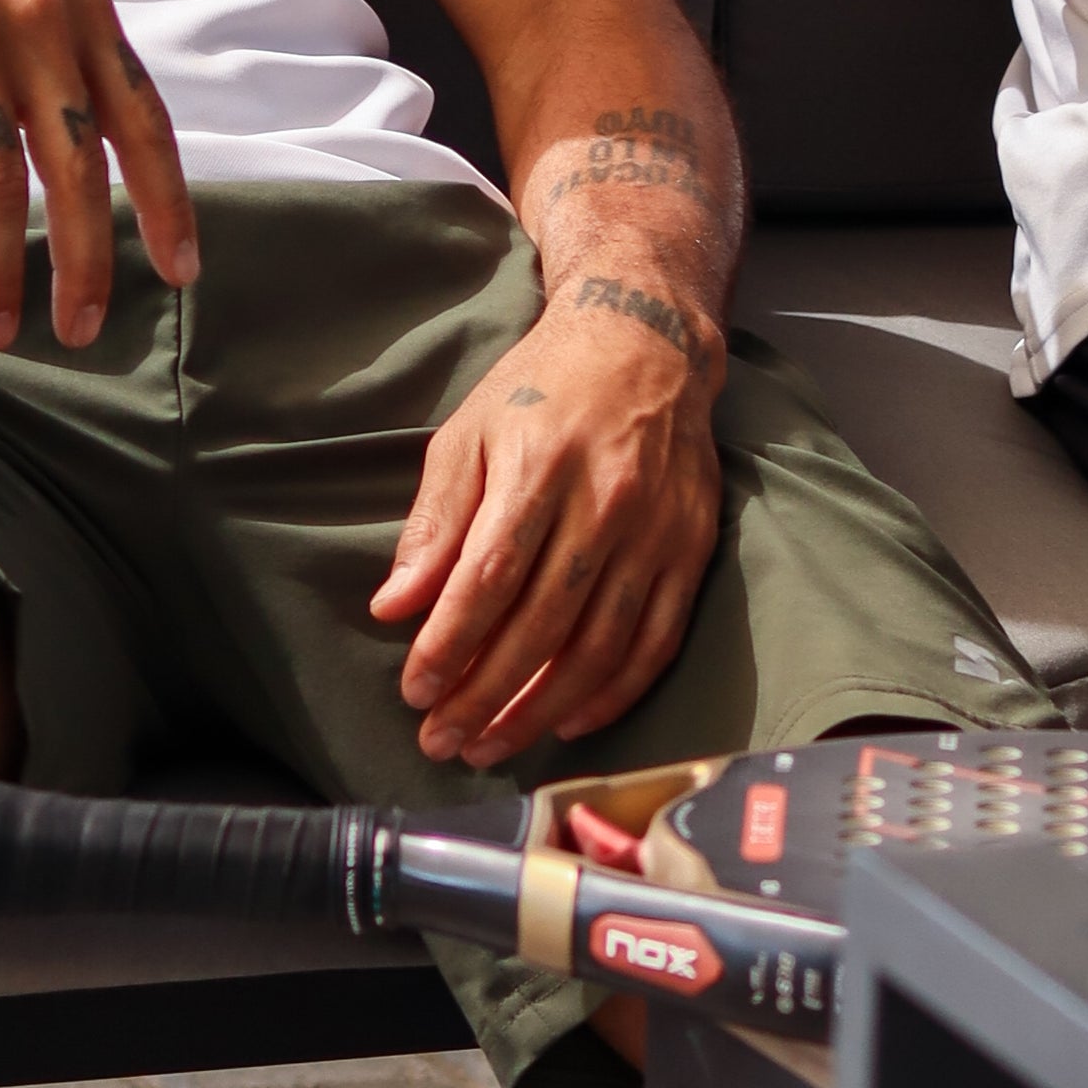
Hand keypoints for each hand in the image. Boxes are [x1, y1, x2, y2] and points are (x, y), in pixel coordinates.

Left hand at [369, 283, 725, 767]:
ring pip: (600, 645)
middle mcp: (606, 501)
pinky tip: (570, 720)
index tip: (416, 690)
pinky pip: (656, 641)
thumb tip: (395, 605)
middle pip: (542, 624)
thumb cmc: (541, 388)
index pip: (489, 577)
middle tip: (442, 741)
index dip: (450, 644)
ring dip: (543, 710)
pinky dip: (615, 692)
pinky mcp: (692, 549)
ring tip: (492, 745)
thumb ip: (434, 522)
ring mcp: (657, 530)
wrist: (646, 342)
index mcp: (540, 465)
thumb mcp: (468, 434)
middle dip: (486, 695)